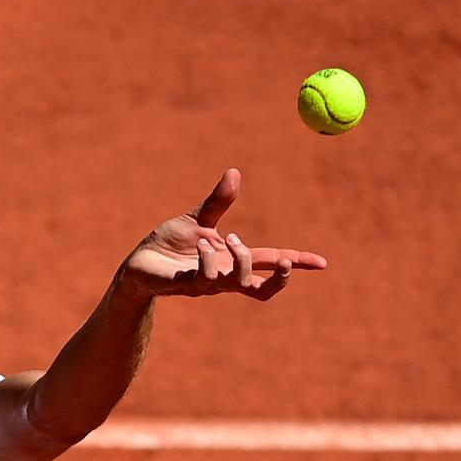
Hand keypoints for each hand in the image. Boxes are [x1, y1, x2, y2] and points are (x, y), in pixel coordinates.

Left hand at [117, 168, 326, 300]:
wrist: (138, 263)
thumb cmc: (169, 244)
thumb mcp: (197, 219)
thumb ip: (219, 201)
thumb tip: (235, 172)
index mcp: (232, 260)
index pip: (270, 263)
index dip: (297, 263)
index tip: (322, 263)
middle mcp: (224, 276)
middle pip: (264, 288)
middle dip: (281, 278)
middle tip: (284, 260)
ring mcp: (208, 285)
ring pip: (239, 281)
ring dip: (239, 257)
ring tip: (223, 239)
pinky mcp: (188, 287)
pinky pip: (207, 278)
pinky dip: (209, 259)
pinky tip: (200, 245)